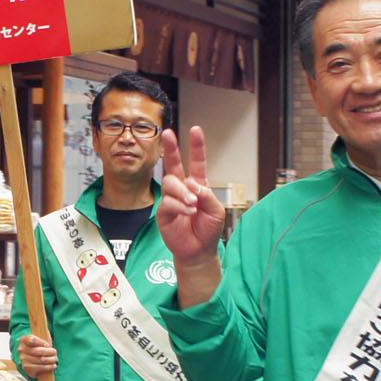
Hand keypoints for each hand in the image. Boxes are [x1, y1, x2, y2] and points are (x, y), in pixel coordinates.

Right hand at [17, 332, 57, 377]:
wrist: (32, 357)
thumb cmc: (39, 345)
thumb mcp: (40, 336)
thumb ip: (42, 329)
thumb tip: (45, 319)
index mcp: (23, 339)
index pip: (32, 340)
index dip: (42, 343)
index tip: (48, 345)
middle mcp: (21, 349)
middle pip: (37, 351)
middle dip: (49, 352)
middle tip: (55, 352)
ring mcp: (23, 359)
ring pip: (40, 360)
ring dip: (51, 360)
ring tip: (55, 359)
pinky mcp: (27, 368)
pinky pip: (40, 368)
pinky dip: (48, 367)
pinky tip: (53, 365)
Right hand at [156, 126, 226, 268]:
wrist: (199, 250)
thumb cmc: (208, 230)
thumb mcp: (216, 210)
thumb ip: (207, 195)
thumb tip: (192, 184)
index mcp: (198, 185)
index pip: (196, 162)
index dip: (196, 146)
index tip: (195, 130)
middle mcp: (183, 189)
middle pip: (174, 164)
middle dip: (171, 148)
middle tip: (167, 133)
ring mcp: (172, 199)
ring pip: (171, 183)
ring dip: (183, 192)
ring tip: (192, 204)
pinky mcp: (164, 212)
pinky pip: (169, 202)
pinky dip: (180, 206)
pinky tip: (188, 212)